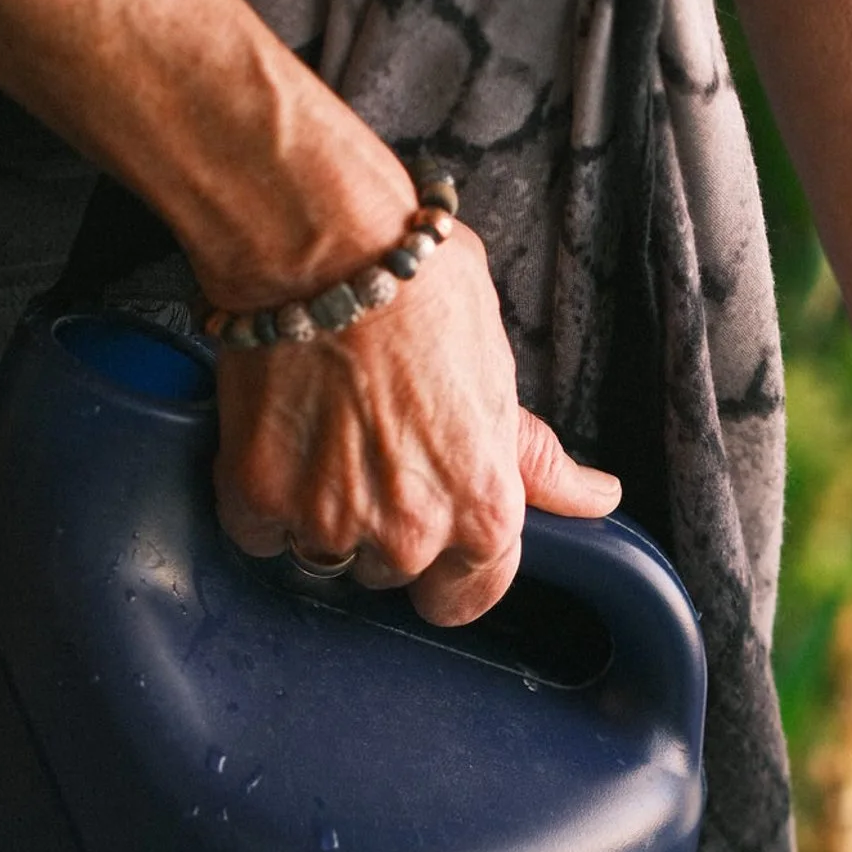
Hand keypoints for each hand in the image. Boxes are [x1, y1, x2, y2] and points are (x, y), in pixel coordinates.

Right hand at [214, 218, 619, 624]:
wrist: (326, 253)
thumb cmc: (422, 296)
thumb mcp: (501, 377)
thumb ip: (535, 458)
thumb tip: (593, 497)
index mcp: (482, 511)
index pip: (467, 598)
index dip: (450, 570)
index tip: (435, 534)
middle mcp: (407, 534)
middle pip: (390, 572)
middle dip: (381, 526)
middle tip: (373, 449)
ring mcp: (328, 523)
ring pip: (323, 556)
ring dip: (321, 514)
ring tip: (326, 437)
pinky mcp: (258, 499)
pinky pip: (259, 531)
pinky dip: (262, 499)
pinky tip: (280, 442)